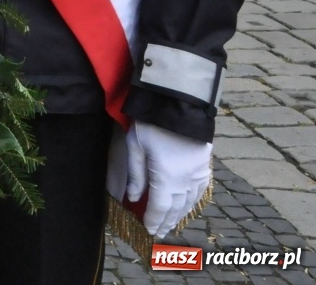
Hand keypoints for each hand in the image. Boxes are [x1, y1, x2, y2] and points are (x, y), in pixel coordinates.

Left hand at [124, 121, 212, 236]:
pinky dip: (193, 201)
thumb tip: (133, 198)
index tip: (149, 230)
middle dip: (167, 221)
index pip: (160, 207)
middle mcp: (186, 181)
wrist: (181, 106)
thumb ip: (136, 174)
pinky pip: (200, 190)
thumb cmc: (153, 125)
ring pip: (189, 201)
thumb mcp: (136, 147)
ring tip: (172, 223)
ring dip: (180, 214)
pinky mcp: (205, 166)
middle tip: (160, 232)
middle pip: (176, 207)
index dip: (154, 220)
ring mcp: (198, 174)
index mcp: (167, 179)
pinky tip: (189, 204)